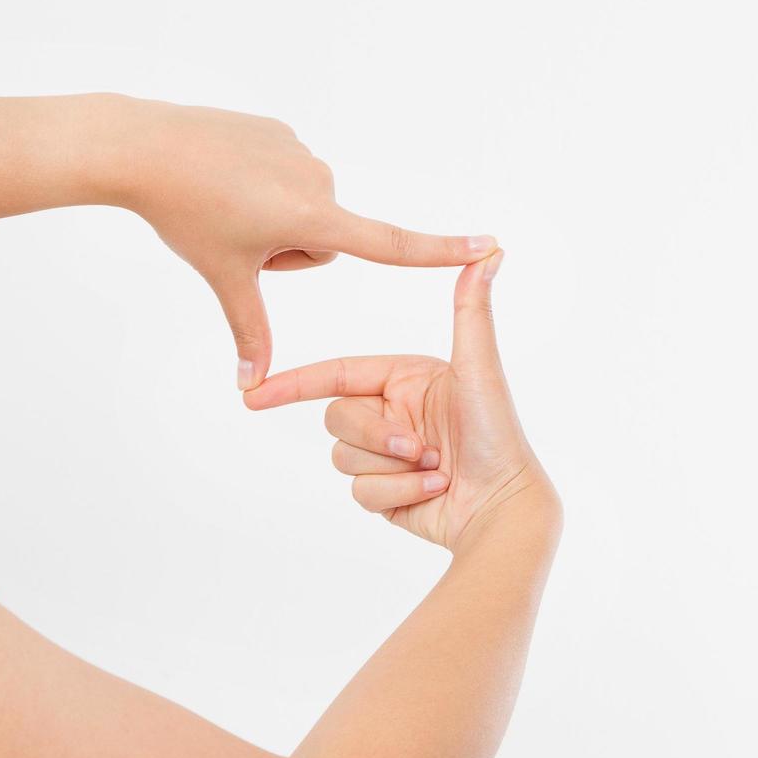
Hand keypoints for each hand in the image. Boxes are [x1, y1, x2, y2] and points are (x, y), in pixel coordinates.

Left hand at [99, 97, 496, 388]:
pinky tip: (223, 178)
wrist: (143, 146)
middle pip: (324, 241)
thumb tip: (252, 387)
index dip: (440, 250)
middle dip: (290, 251)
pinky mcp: (281, 132)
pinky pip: (286, 176)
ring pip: (304, 209)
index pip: (391, 244)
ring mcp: (301, 153)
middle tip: (239, 238)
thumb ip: (250, 332)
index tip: (486, 244)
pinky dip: (260, 186)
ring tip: (225, 205)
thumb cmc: (187, 214)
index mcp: (314, 218)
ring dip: (273, 219)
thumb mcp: (224, 277)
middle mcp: (320, 182)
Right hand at [242, 252, 557, 551]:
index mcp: (404, 380)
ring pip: (343, 458)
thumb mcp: (478, 367)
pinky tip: (434, 492)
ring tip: (435, 469)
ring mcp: (385, 456)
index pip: (338, 373)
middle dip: (376, 437)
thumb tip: (493, 249)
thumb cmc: (498, 435)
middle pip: (337, 419)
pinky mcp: (384, 494)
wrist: (504, 508)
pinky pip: (361, 492)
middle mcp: (391, 415)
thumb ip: (471, 310)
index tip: (254, 393)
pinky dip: (398, 494)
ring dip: (390, 467)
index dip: (294, 383)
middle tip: (421, 448)